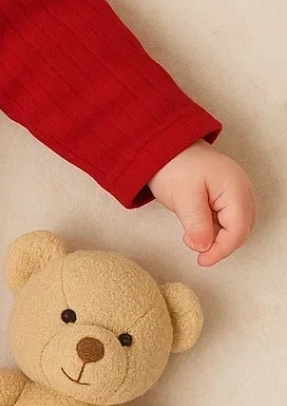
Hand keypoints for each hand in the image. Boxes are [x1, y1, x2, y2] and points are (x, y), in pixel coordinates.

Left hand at [147, 140, 256, 265]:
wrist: (164, 145)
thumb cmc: (174, 165)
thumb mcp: (183, 197)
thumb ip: (196, 224)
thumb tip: (204, 248)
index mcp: (236, 189)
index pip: (238, 230)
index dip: (221, 249)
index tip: (202, 260)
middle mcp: (242, 190)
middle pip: (241, 229)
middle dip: (220, 244)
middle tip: (197, 251)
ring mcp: (236, 192)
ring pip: (235, 225)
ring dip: (217, 237)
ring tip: (192, 235)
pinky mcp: (226, 195)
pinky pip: (227, 218)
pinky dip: (214, 228)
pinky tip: (196, 227)